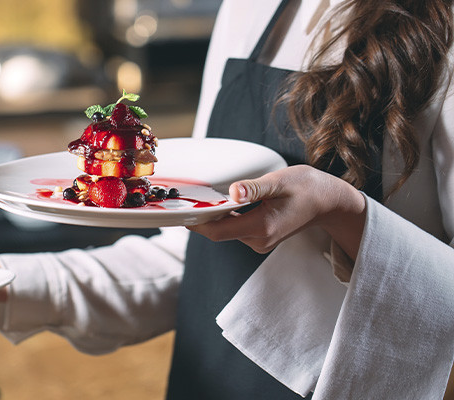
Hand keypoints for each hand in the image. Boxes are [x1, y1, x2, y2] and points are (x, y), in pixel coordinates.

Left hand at [187, 165, 365, 258]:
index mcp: (261, 227)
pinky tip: (223, 203)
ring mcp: (260, 242)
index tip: (182, 210)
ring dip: (216, 217)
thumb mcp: (279, 181)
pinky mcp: (262, 238)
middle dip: (203, 217)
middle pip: (219, 232)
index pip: (218, 232)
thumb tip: (233, 192)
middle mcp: (259, 240)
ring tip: (204, 198)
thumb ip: (254, 188)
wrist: (329, 201)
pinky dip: (227, 218)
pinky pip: (237, 229)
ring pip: (227, 231)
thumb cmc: (307, 187)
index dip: (197, 223)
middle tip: (187, 198)